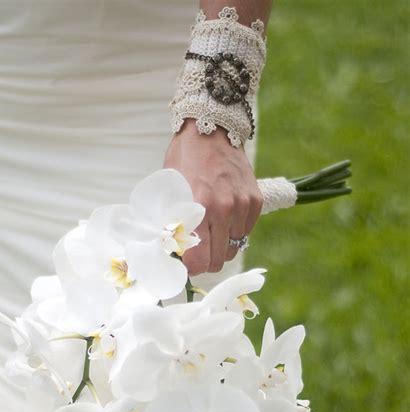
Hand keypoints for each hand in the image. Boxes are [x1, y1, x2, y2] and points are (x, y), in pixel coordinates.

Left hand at [163, 118, 262, 275]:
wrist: (210, 129)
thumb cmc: (184, 160)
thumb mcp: (171, 191)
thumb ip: (173, 223)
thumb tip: (170, 254)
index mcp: (199, 208)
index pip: (199, 260)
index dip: (191, 268)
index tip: (186, 265)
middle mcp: (224, 209)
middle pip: (218, 260)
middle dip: (206, 261)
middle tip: (197, 253)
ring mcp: (242, 205)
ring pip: (233, 248)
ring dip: (221, 246)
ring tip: (211, 232)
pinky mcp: (254, 201)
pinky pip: (245, 232)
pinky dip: (234, 231)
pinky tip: (224, 217)